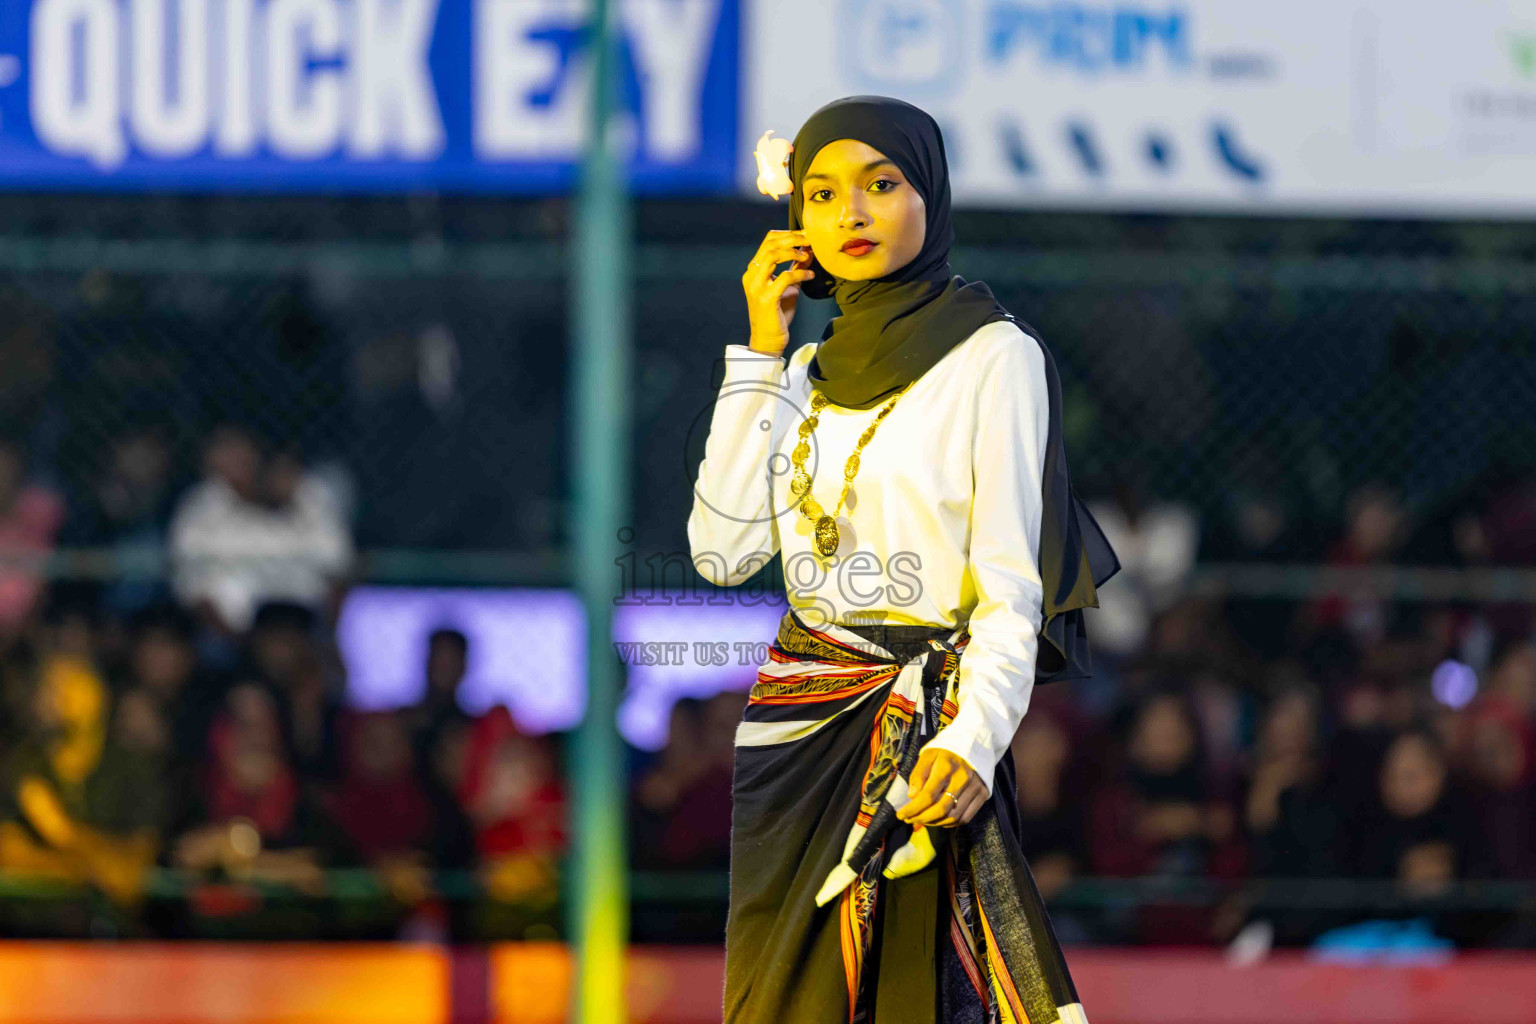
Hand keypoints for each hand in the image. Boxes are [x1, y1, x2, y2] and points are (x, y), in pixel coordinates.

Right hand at [742, 229, 815, 354]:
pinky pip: (784, 277)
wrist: (768, 340)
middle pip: (769, 245)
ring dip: (793, 252)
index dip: (787, 234)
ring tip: (808, 255)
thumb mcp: (789, 286)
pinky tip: (810, 275)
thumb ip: (795, 268)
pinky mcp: (766, 299)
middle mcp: (751, 276)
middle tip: (810, 239)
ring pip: (772, 256)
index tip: (806, 234)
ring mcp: (757, 287)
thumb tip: (810, 250)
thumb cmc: (777, 313)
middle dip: (792, 238)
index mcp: (754, 270)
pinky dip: (800, 273)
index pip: (767, 241)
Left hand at [897, 748, 987, 827]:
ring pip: (953, 816)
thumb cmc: (946, 752)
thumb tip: (912, 797)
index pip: (928, 795)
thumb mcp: (927, 756)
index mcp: (946, 767)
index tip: (901, 815)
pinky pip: (966, 817)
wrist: (974, 744)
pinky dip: (950, 823)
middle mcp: (962, 779)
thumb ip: (918, 775)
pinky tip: (939, 820)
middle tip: (910, 820)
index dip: (913, 809)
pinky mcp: (983, 794)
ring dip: (935, 823)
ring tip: (922, 821)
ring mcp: (975, 788)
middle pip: (941, 809)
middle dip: (922, 818)